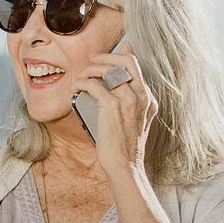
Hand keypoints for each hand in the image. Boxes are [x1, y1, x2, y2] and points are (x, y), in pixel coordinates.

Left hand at [71, 42, 158, 173]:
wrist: (125, 166)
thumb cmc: (124, 145)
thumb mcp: (131, 120)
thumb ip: (126, 101)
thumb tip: (113, 85)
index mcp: (148, 99)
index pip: (135, 66)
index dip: (118, 56)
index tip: (102, 57)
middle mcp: (141, 96)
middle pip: (125, 61)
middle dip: (105, 56)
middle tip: (90, 60)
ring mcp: (128, 100)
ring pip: (108, 70)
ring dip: (89, 70)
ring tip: (80, 77)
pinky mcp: (112, 107)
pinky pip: (93, 84)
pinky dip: (81, 83)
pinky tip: (75, 89)